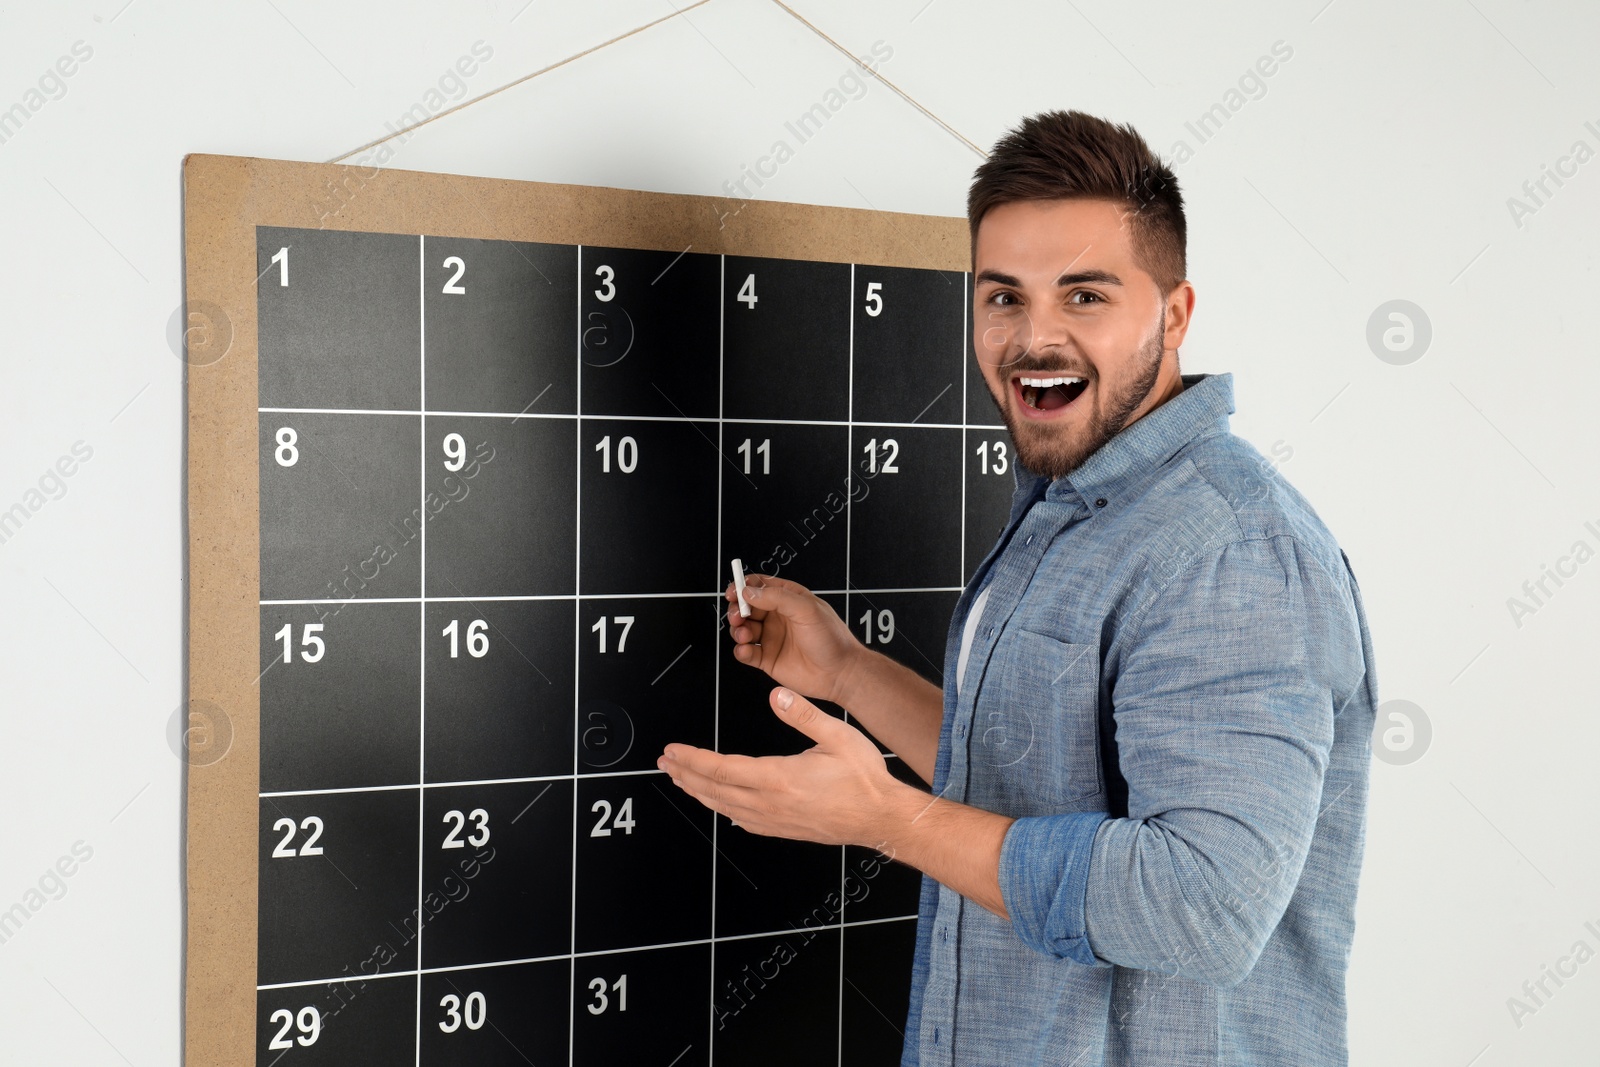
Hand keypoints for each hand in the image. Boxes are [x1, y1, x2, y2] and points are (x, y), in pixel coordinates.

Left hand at [659, 687, 898, 846]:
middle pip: (714, 790)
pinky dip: (723, 810)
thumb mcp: (838, 735)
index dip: (692, 759)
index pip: (722, 768)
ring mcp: (775, 820)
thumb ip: (803, 713)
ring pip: (725, 808)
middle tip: (665, 764)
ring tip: (682, 781)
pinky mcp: (784, 829)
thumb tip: (776, 695)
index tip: (673, 751)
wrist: (882, 817)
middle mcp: (771, 803)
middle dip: (685, 775)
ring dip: (699, 792)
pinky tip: (721, 806)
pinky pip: (743, 821)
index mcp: (779, 777)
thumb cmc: (865, 779)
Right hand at [725, 574, 863, 705]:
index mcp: (788, 599)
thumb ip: (777, 597)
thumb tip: (749, 592)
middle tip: (737, 615)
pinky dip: (741, 651)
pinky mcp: (768, 659)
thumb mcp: (807, 609)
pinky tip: (746, 650)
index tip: (734, 592)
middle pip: (746, 607)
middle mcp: (777, 617)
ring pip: (742, 629)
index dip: (743, 586)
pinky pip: (746, 653)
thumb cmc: (831, 638)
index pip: (759, 586)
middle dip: (737, 609)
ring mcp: (772, 638)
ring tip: (744, 635)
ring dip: (737, 630)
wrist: (840, 672)